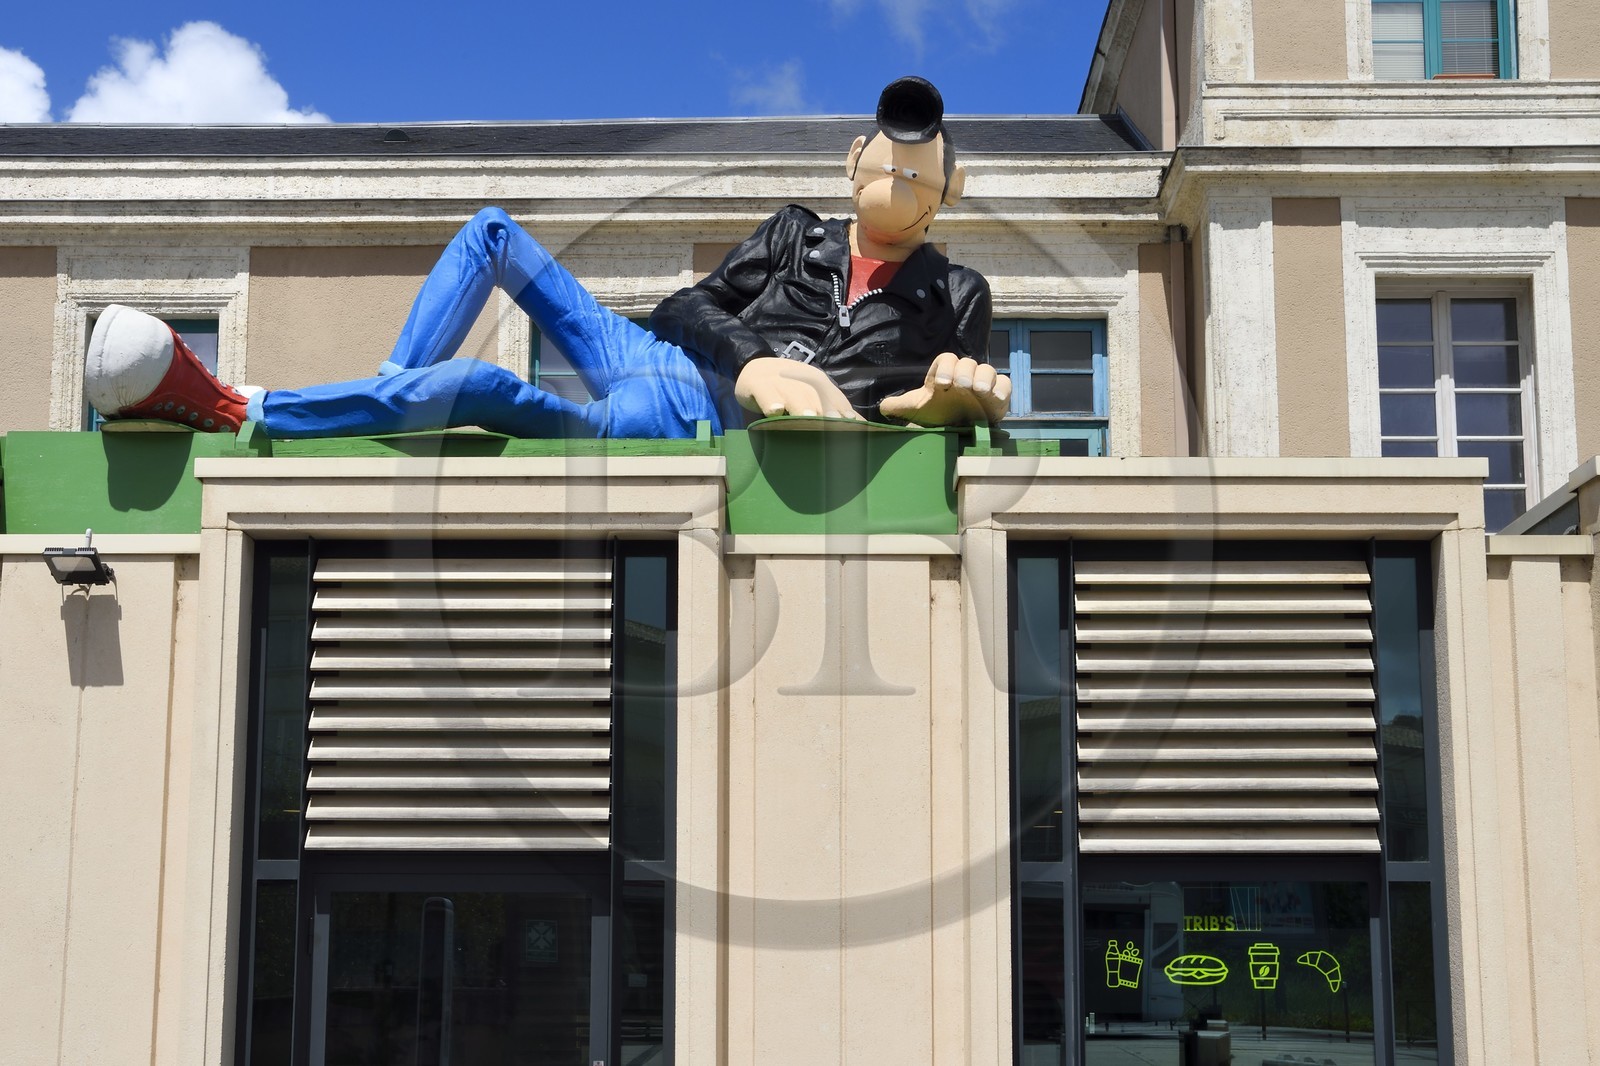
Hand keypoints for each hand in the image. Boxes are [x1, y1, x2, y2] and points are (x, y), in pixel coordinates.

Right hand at [735, 356, 865, 418]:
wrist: (756, 365)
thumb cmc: (789, 388)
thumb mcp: (812, 395)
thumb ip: (833, 408)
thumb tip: (862, 425)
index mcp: (818, 382)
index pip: (834, 398)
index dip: (844, 411)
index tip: (855, 427)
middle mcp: (801, 381)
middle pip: (815, 395)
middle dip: (826, 410)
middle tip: (836, 425)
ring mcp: (779, 382)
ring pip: (792, 394)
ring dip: (801, 405)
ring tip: (809, 417)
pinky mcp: (758, 385)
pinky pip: (765, 394)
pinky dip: (771, 402)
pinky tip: (776, 411)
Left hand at [877, 353, 1010, 426]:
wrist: (955, 431)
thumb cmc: (936, 416)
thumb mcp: (916, 410)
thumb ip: (899, 406)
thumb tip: (883, 407)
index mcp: (945, 374)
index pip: (947, 359)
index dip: (945, 367)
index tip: (940, 384)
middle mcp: (965, 376)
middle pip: (968, 363)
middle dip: (964, 372)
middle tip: (961, 386)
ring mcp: (983, 386)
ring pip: (988, 370)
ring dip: (985, 378)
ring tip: (980, 391)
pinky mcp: (998, 398)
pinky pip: (1005, 385)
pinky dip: (1002, 389)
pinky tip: (995, 400)